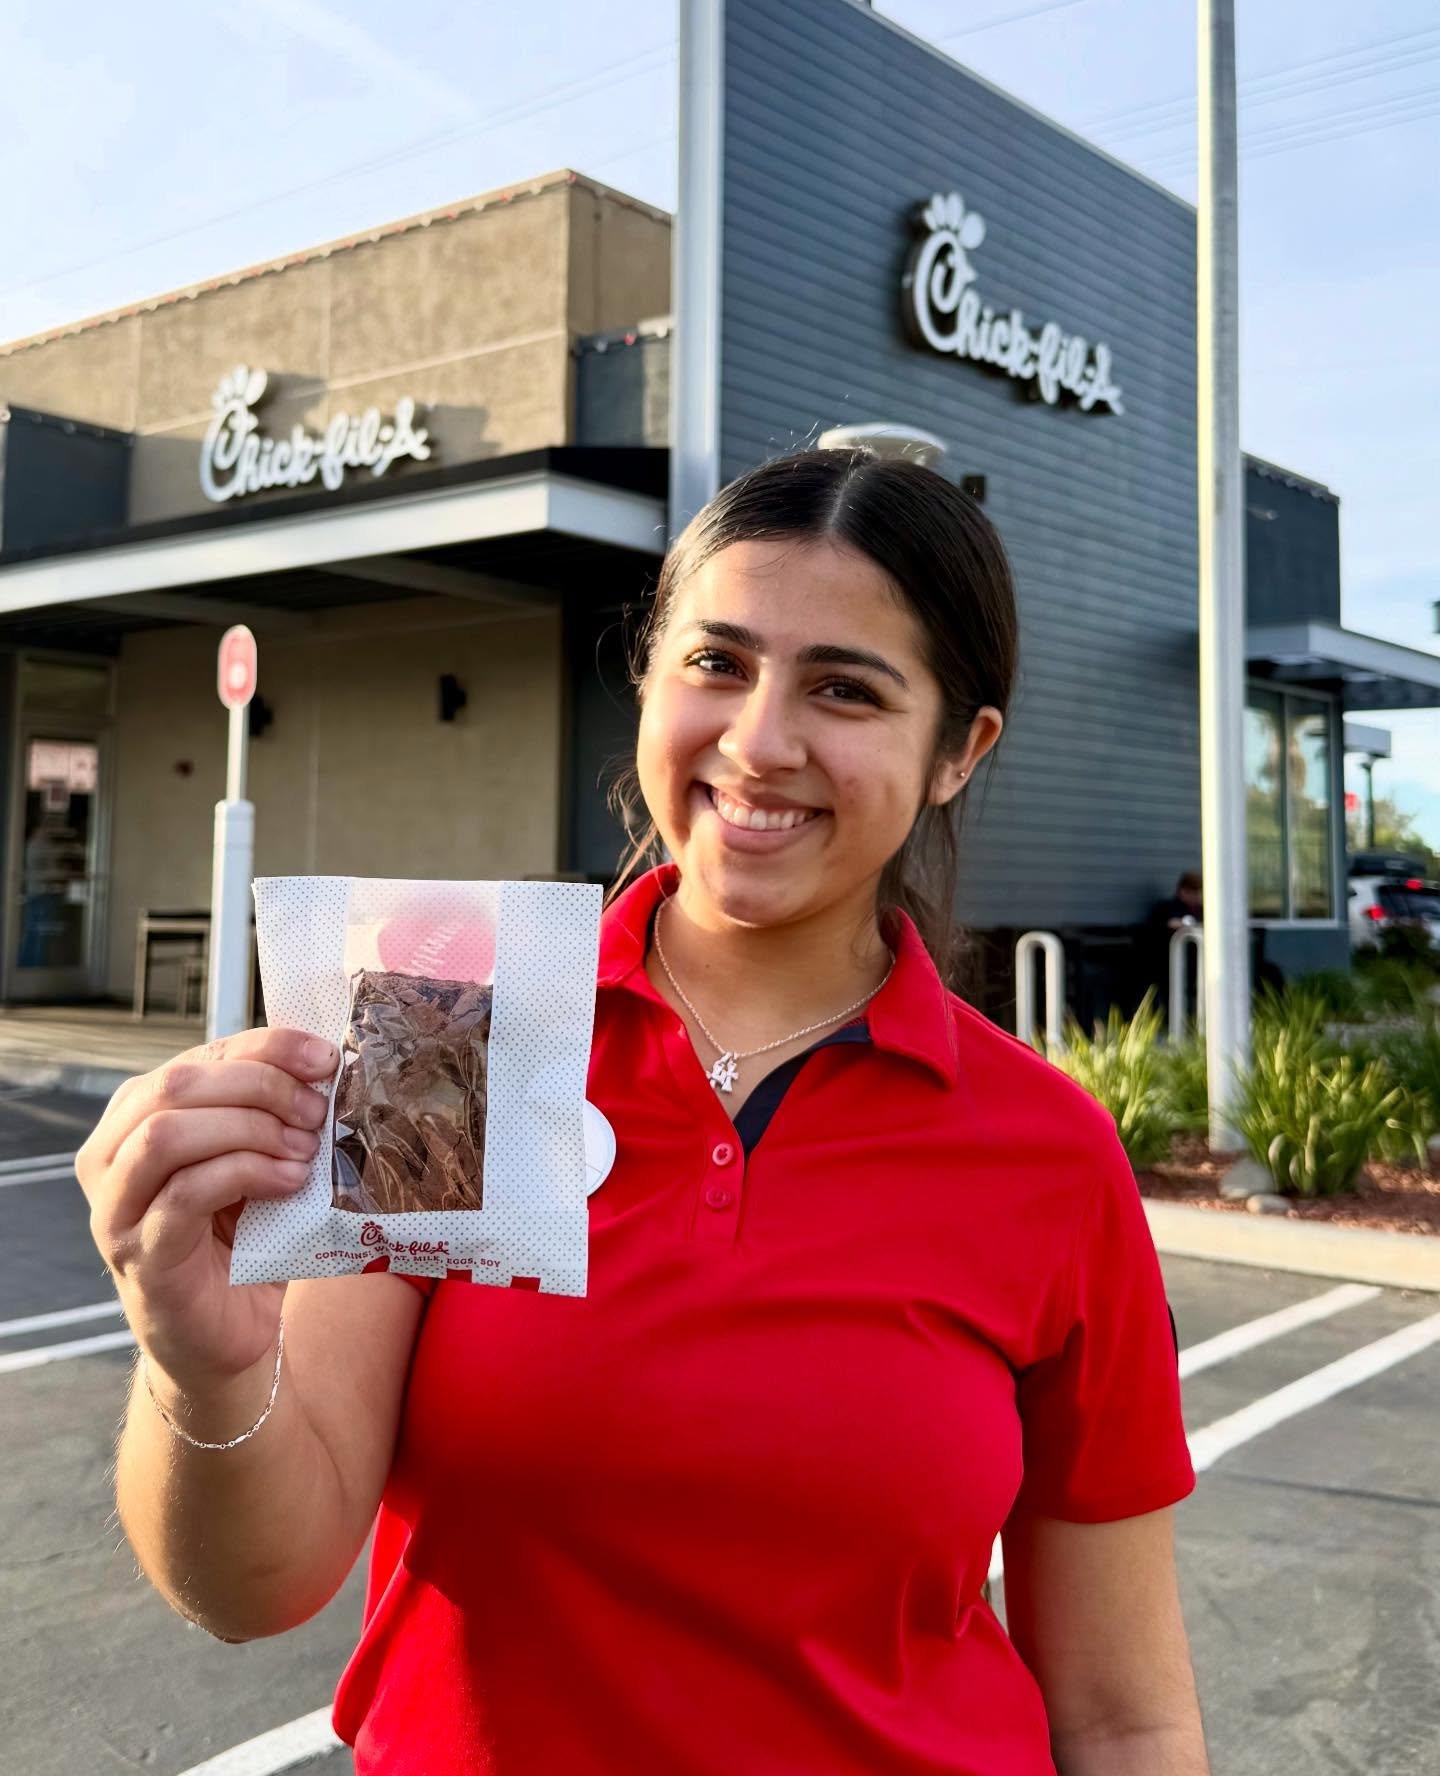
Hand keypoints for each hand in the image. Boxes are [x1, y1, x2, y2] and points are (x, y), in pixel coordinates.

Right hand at [76, 1028, 337, 1392]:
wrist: (227, 1336)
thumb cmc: (242, 1239)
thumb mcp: (255, 1160)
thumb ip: (267, 1113)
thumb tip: (320, 1066)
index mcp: (136, 1117)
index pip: (199, 1057)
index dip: (265, 1047)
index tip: (324, 1058)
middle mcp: (110, 1156)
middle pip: (177, 1085)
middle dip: (259, 1086)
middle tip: (316, 1110)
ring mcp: (116, 1208)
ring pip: (167, 1134)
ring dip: (249, 1130)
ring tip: (304, 1148)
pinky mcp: (140, 1255)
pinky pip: (185, 1194)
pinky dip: (246, 1175)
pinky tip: (290, 1182)